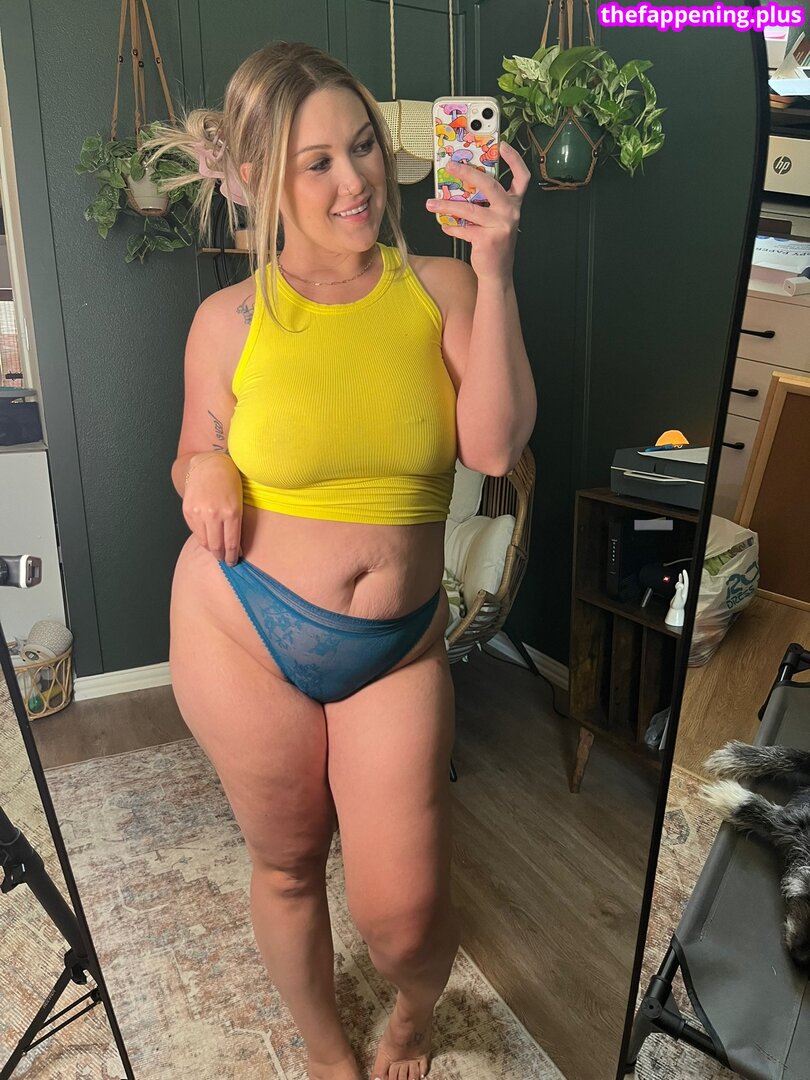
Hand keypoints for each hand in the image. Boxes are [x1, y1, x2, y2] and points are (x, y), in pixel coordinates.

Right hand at [182, 452, 242, 565]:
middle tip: (224, 560)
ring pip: (204, 541)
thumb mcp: (239, 502)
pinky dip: (201, 536)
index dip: (231, 556)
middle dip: (221, 556)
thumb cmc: (229, 482)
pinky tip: (207, 535)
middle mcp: (214, 514)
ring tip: (216, 549)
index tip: (233, 561)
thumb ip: (237, 525)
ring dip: (210, 548)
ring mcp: (199, 512)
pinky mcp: (188, 510)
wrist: (209, 465)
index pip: (231, 544)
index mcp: (231, 513)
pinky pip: (195, 531)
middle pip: (216, 546)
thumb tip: (235, 548)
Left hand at [426, 141, 530, 280]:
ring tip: (431, 202)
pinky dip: (451, 227)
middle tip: (451, 165)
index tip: (501, 144)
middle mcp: (511, 212)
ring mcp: (500, 226)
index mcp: (514, 203)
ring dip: (447, 204)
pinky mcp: (488, 239)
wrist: (498, 273)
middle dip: (468, 172)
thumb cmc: (495, 243)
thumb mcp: (496, 218)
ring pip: (469, 209)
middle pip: (490, 185)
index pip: (521, 177)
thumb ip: (487, 201)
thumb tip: (461, 184)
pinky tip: (443, 224)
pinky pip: (464, 229)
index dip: (514, 159)